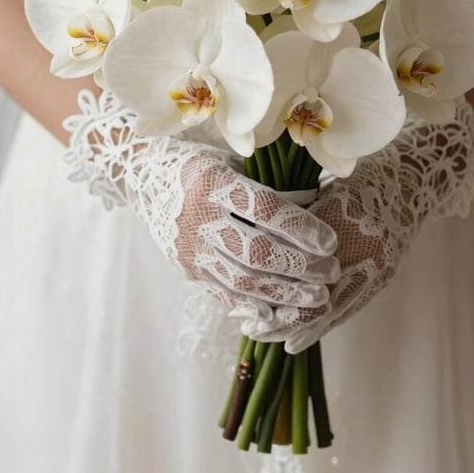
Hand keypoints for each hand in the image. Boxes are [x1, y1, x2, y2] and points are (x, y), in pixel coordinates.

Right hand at [63, 90, 339, 320]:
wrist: (142, 176)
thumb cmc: (200, 163)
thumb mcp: (231, 162)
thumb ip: (266, 184)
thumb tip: (314, 205)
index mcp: (212, 182)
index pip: (263, 209)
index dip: (301, 228)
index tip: (330, 242)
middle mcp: (198, 217)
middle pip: (256, 252)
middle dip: (300, 267)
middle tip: (331, 273)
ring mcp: (190, 248)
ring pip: (242, 281)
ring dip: (285, 293)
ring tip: (317, 297)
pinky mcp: (187, 270)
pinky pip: (225, 294)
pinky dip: (256, 305)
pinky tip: (283, 309)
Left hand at [240, 98, 473, 351]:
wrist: (411, 180)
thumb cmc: (359, 176)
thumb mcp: (323, 188)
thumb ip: (294, 217)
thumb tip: (255, 241)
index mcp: (338, 217)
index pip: (296, 263)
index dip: (270, 286)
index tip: (246, 299)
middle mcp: (358, 246)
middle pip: (314, 294)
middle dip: (281, 317)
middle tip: (252, 328)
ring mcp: (375, 264)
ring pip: (332, 308)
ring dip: (299, 328)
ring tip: (271, 337)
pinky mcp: (383, 275)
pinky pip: (350, 306)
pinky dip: (322, 325)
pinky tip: (299, 339)